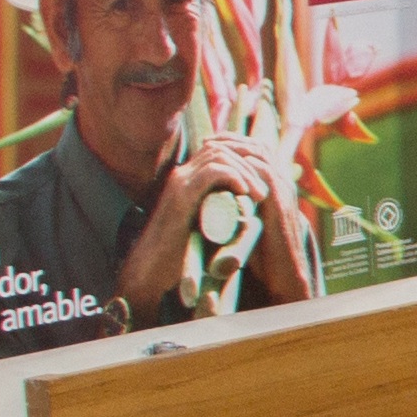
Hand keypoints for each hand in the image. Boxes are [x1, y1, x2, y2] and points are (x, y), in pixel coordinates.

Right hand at [105, 136, 313, 318]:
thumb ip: (223, 211)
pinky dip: (233, 176)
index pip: (220, 150)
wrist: (152, 268)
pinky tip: (245, 192)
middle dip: (248, 164)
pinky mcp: (180, 195)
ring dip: (245, 171)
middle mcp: (183, 174)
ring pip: (219, 155)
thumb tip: (251, 211)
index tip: (263, 182)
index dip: (245, 160)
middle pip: (222, 148)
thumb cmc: (182, 251)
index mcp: (190, 178)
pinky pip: (211, 172)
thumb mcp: (208, 224)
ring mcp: (180, 182)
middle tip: (264, 190)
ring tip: (259, 194)